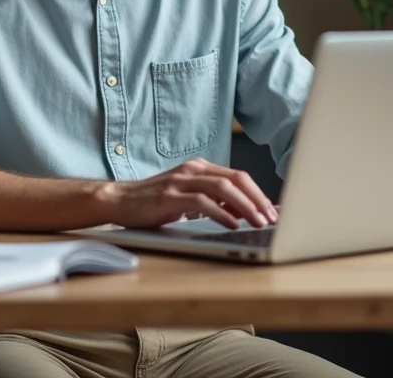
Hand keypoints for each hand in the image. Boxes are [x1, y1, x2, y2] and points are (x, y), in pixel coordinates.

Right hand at [95, 158, 278, 230]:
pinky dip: (221, 213)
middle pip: (235, 179)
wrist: (119, 200)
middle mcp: (193, 170)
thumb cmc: (155, 202)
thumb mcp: (189, 199)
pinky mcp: (169, 195)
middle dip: (258, 199)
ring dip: (245, 206)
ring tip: (258, 222)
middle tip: (272, 218)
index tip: (274, 211)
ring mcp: (181, 181)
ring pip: (223, 188)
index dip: (259, 194)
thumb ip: (215, 201)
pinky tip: (232, 225)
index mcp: (200, 168)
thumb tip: (247, 212)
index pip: (238, 176)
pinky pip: (202, 202)